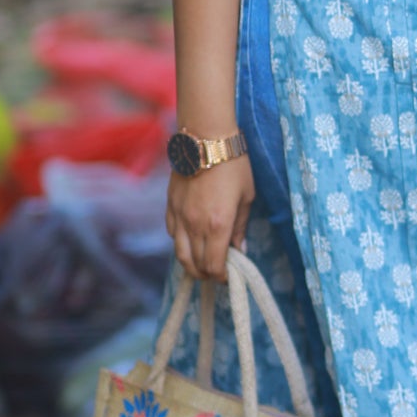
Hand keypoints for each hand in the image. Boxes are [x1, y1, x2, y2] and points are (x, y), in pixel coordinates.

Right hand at [165, 156, 255, 281]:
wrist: (206, 140)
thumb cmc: (234, 166)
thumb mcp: (246, 198)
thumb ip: (240, 227)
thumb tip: (239, 250)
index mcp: (218, 225)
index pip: (214, 266)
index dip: (221, 277)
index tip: (229, 275)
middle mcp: (195, 225)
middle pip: (196, 265)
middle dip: (207, 274)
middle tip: (217, 273)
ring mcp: (180, 217)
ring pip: (180, 254)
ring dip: (191, 265)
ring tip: (202, 266)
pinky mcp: (170, 207)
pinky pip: (173, 235)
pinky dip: (181, 244)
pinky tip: (191, 242)